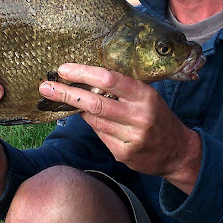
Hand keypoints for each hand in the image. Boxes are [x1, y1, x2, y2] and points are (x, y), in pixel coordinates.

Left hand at [39, 63, 201, 193]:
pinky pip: (99, 134)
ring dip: (75, 108)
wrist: (177, 152)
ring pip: (93, 119)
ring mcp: (130, 137)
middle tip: (45, 86)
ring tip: (59, 98)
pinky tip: (87, 117)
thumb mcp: (146, 96)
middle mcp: (138, 116)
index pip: (109, 79)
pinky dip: (91, 124)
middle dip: (66, 94)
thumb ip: (122, 89)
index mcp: (144, 95)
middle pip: (94, 102)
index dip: (83, 73)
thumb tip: (86, 79)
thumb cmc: (157, 116)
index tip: (63, 69)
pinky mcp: (123, 153)